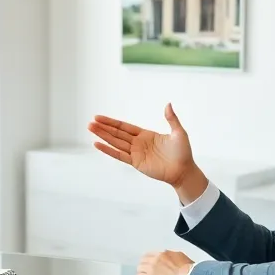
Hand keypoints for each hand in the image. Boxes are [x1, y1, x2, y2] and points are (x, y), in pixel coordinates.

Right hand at [88, 105, 203, 195]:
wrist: (184, 170)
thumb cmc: (183, 152)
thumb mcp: (179, 132)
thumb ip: (171, 119)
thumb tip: (168, 104)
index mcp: (145, 135)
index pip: (124, 127)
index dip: (111, 122)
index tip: (99, 117)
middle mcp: (138, 143)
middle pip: (116, 134)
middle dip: (103, 128)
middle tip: (90, 123)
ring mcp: (135, 153)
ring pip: (115, 143)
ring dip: (103, 136)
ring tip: (91, 129)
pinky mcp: (136, 163)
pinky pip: (119, 155)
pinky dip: (108, 150)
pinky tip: (98, 144)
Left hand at [137, 250, 193, 274]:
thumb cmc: (188, 269)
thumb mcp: (180, 257)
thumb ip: (173, 256)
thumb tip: (171, 256)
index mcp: (163, 253)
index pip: (149, 255)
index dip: (148, 261)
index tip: (149, 267)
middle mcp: (155, 258)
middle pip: (142, 261)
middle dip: (143, 267)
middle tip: (146, 274)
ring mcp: (151, 267)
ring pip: (139, 269)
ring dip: (141, 274)